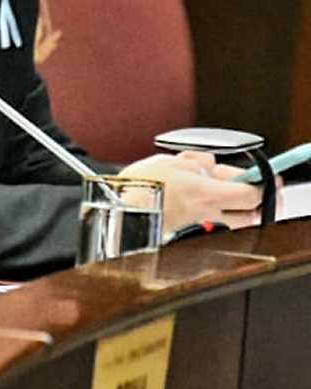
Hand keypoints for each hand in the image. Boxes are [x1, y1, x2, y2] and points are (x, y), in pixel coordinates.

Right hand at [120, 151, 263, 232]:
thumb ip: (196, 161)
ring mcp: (198, 222)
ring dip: (240, 208)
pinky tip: (203, 198)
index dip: (265, 185)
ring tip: (230, 193)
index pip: (252, 193)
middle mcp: (208, 211)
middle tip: (257, 189)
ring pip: (234, 220)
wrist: (119, 211)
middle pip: (251, 214)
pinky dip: (217, 211)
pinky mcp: (188, 228)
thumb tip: (208, 163)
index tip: (269, 178)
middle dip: (259, 202)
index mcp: (207, 193)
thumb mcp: (170, 161)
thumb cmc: (140, 187)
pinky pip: (214, 220)